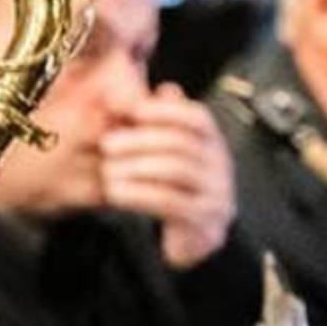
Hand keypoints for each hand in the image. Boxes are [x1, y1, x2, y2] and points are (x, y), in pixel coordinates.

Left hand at [100, 82, 235, 267]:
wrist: (193, 237)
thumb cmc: (175, 187)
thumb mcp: (169, 153)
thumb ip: (162, 123)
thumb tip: (160, 88)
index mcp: (213, 142)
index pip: (197, 118)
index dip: (164, 111)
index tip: (131, 111)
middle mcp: (220, 164)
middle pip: (182, 143)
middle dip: (139, 140)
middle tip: (105, 144)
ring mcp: (217, 192)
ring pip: (176, 170)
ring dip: (135, 167)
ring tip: (106, 170)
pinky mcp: (204, 220)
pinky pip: (170, 202)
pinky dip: (138, 194)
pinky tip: (114, 193)